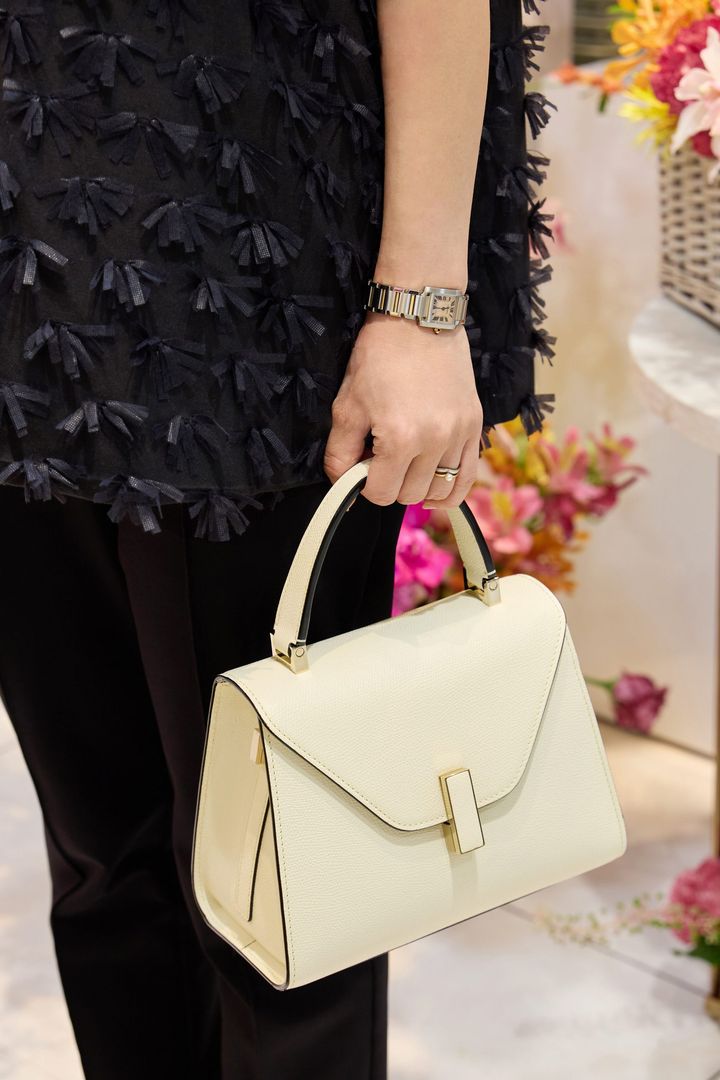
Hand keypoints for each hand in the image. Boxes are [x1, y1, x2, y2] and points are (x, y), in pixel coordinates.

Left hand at [323, 311, 483, 507]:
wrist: (418, 319)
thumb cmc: (378, 357)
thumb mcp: (346, 406)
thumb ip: (339, 453)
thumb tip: (342, 487)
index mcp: (400, 438)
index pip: (380, 493)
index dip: (365, 485)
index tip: (363, 465)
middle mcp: (434, 441)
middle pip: (409, 495)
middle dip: (390, 484)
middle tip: (382, 458)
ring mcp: (459, 435)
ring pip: (439, 491)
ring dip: (418, 488)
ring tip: (406, 468)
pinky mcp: (474, 426)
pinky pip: (467, 477)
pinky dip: (451, 491)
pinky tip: (435, 491)